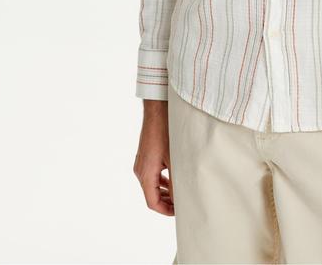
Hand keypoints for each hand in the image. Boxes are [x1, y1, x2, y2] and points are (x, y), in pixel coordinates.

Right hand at [133, 100, 174, 215]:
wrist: (157, 109)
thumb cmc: (166, 132)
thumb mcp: (175, 159)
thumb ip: (176, 181)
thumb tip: (180, 199)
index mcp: (145, 174)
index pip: (152, 202)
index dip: (165, 211)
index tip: (179, 212)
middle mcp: (140, 170)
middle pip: (151, 195)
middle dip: (166, 202)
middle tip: (181, 205)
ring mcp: (141, 162)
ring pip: (151, 185)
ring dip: (164, 191)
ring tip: (179, 194)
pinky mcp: (145, 155)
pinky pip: (152, 174)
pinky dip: (162, 181)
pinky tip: (173, 178)